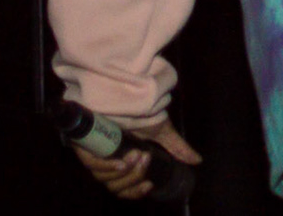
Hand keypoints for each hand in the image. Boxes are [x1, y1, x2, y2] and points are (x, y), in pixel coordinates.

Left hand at [72, 118, 200, 200]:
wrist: (124, 91)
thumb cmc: (140, 110)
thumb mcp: (161, 130)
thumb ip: (176, 147)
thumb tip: (198, 161)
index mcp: (125, 162)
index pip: (126, 189)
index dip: (136, 192)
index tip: (149, 184)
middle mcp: (108, 162)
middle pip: (116, 188)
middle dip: (133, 178)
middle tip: (145, 158)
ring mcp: (95, 156)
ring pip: (106, 179)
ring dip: (124, 171)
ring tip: (136, 154)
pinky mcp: (84, 148)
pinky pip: (94, 165)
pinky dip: (108, 166)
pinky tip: (121, 160)